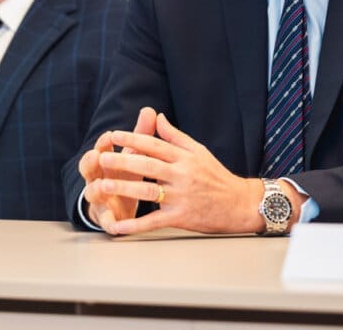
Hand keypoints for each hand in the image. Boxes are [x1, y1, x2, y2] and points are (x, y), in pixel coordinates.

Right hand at [79, 106, 157, 232]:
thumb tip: (150, 110)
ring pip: (92, 193)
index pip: (99, 148)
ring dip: (96, 189)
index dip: (103, 142)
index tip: (110, 136)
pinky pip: (106, 221)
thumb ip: (140, 135)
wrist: (120, 206)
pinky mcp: (106, 218)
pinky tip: (116, 226)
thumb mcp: (133, 156)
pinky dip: (110, 223)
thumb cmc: (126, 175)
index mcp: (104, 162)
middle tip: (96, 156)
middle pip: (88, 168)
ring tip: (102, 187)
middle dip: (91, 162)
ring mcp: (99, 199)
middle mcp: (97, 178)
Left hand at [92, 113, 291, 234]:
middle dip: (124, 161)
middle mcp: (182, 175)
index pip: (155, 145)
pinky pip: (154, 222)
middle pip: (148, 166)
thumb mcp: (199, 151)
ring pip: (148, 192)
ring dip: (124, 189)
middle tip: (102, 158)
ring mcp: (181, 197)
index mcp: (184, 158)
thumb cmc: (216, 176)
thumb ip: (175, 136)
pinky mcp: (181, 217)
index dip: (133, 139)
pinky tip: (118, 227)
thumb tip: (157, 116)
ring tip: (103, 186)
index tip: (113, 135)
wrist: (239, 204)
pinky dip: (135, 226)